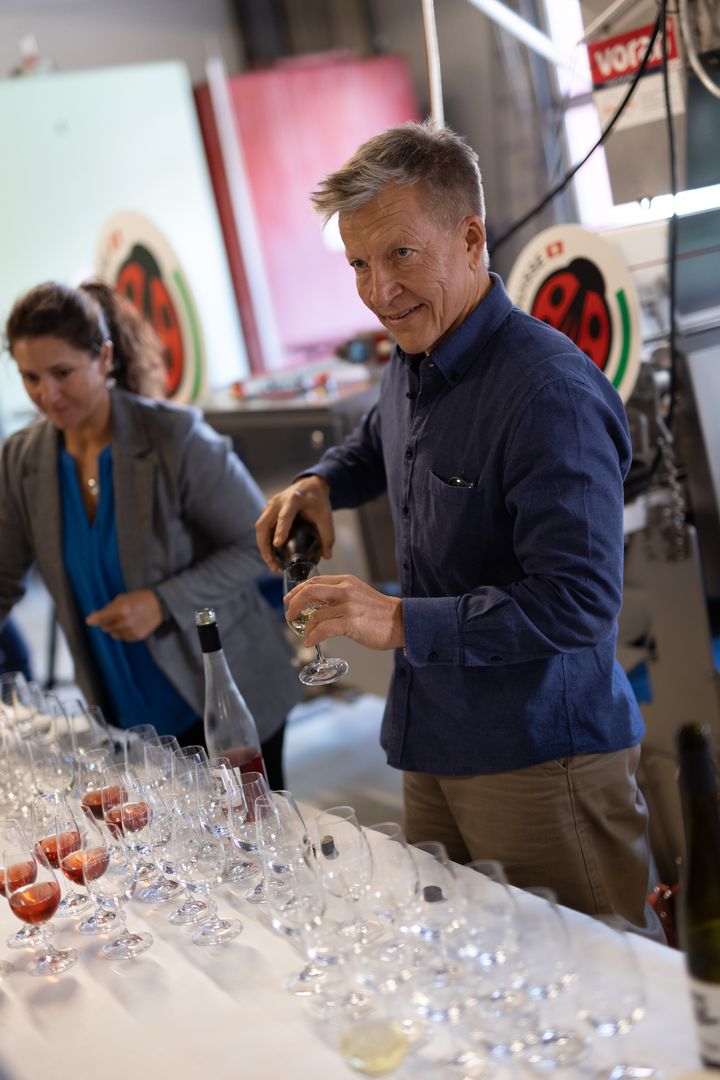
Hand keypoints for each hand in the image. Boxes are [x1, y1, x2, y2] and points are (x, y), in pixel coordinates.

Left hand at [86, 589, 163, 641]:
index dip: (93, 619)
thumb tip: (92, 619)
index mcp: (121, 610)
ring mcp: (131, 630)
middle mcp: (125, 622)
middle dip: (106, 621)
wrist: (159, 604)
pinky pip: (123, 637)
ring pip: (113, 634)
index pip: (100, 618)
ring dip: (115, 628)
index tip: (89, 620)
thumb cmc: (140, 599)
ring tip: (124, 620)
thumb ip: (107, 609)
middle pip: (105, 627)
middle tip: (114, 615)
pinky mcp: (137, 636)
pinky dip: (123, 632)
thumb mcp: (122, 598)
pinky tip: (130, 624)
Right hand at [256, 475, 333, 571]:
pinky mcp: (268, 509)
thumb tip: (327, 556)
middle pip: (264, 524)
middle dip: (265, 546)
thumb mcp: (326, 516)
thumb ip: (327, 536)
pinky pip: (261, 526)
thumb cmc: (317, 500)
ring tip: (272, 563)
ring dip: (262, 546)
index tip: (277, 544)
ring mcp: (270, 505)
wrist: (310, 485)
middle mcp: (278, 501)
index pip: (284, 515)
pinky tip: (271, 554)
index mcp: (294, 499)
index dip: (280, 530)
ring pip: (259, 527)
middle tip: (273, 564)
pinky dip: (263, 541)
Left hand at [284, 574, 403, 651]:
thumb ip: (338, 596)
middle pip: (309, 592)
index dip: (297, 591)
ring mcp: (348, 607)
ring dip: (306, 628)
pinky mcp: (351, 623)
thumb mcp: (357, 594)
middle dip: (294, 605)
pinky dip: (313, 636)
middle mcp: (345, 590)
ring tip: (305, 635)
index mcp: (345, 581)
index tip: (289, 600)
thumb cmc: (379, 612)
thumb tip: (316, 606)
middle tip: (290, 616)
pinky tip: (311, 642)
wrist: (402, 621)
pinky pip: (323, 630)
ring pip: (315, 615)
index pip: (314, 581)